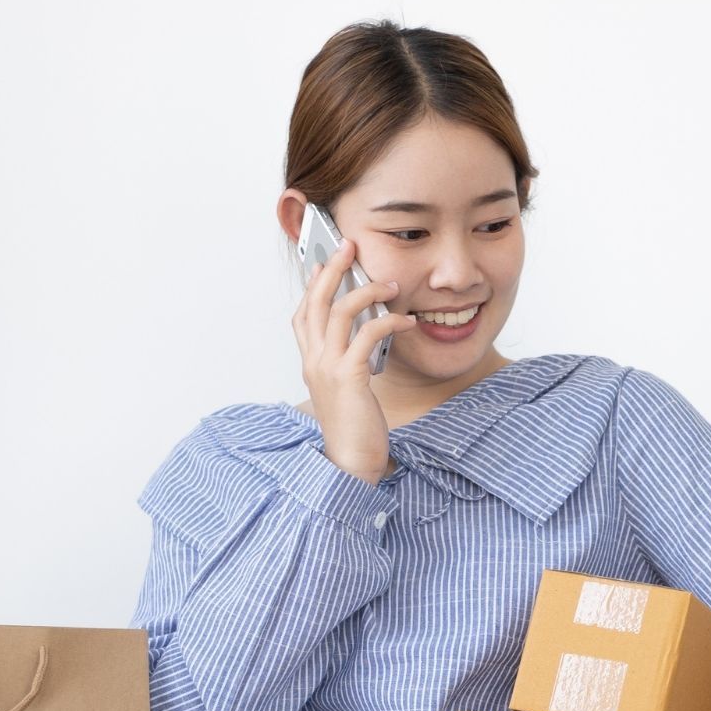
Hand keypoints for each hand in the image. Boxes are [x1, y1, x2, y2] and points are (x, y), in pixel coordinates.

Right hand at [291, 235, 418, 482]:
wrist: (350, 464)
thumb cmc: (355, 430)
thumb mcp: (347, 390)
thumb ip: (350, 363)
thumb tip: (368, 338)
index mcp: (311, 363)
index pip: (304, 315)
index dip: (313, 286)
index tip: (325, 263)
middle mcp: (314, 361)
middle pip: (316, 302)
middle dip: (332, 269)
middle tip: (349, 246)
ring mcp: (328, 367)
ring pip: (340, 311)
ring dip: (367, 290)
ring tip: (391, 284)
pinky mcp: (349, 377)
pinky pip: (368, 334)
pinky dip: (389, 321)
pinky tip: (407, 321)